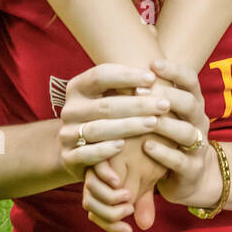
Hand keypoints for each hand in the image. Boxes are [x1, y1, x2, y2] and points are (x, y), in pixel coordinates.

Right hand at [58, 62, 171, 231]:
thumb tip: (156, 74)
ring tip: (153, 123)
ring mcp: (67, 134)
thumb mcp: (110, 97)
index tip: (153, 78)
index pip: (100, 75)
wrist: (80, 150)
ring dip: (128, 126)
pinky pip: (85, 154)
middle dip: (138, 105)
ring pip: (98, 129)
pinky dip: (104, 150)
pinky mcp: (68, 156)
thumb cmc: (106, 116)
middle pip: (105, 105)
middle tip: (164, 105)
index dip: (127, 76)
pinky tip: (123, 146)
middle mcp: (70, 109)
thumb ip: (126, 87)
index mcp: (78, 87)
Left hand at [87, 58, 224, 219]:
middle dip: (166, 95)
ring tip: (145, 120)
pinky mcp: (193, 170)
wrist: (190, 177)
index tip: (152, 63)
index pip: (190, 80)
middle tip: (141, 90)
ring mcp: (199, 146)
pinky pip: (180, 160)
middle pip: (190, 103)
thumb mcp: (166, 113)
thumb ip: (153, 92)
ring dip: (165, 124)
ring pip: (186, 132)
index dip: (174, 70)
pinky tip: (146, 147)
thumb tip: (129, 59)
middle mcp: (200, 122)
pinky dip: (163, 152)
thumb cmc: (168, 137)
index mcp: (194, 103)